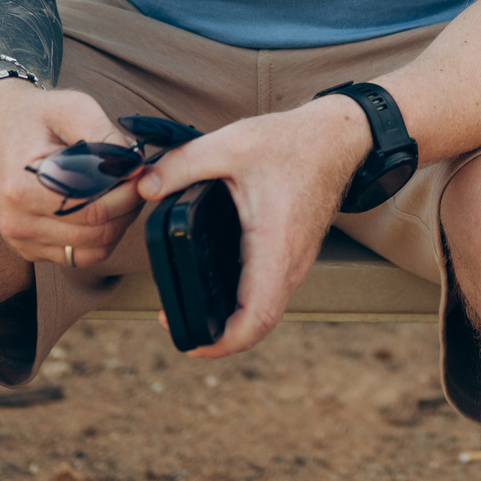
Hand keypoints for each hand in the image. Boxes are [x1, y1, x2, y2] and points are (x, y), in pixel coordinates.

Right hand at [0, 80, 146, 269]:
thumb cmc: (37, 116)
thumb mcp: (73, 108)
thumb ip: (106, 136)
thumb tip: (136, 164)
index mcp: (22, 187)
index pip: (93, 208)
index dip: (128, 192)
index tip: (142, 170)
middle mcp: (16, 221)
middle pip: (97, 233)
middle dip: (128, 207)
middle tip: (139, 180)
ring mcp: (20, 239)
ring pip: (93, 250)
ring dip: (119, 224)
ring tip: (122, 191)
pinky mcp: (29, 248)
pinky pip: (79, 256)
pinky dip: (101, 237)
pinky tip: (104, 208)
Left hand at [136, 95, 371, 359]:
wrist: (338, 137)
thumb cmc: (293, 142)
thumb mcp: (232, 144)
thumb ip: (183, 164)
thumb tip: (143, 187)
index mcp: (275, 246)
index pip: (256, 319)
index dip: (222, 344)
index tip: (189, 341)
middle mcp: (290, 263)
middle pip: (258, 324)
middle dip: (216, 337)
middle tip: (175, 323)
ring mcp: (295, 261)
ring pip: (265, 310)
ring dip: (231, 320)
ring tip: (190, 308)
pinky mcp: (294, 253)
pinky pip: (269, 291)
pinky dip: (243, 301)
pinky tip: (216, 284)